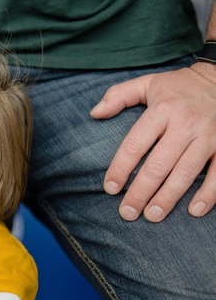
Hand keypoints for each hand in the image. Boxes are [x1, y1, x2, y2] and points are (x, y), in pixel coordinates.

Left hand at [90, 63, 215, 221]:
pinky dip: (208, 194)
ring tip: (152, 215)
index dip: (120, 168)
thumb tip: (94, 113)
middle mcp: (186, 125)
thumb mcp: (148, 83)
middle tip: (127, 212)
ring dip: (168, 198)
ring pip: (186, 173)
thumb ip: (119, 96)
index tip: (110, 188)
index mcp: (162, 110)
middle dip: (141, 192)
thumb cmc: (178, 86)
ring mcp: (209, 136)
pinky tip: (193, 210)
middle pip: (158, 165)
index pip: (135, 144)